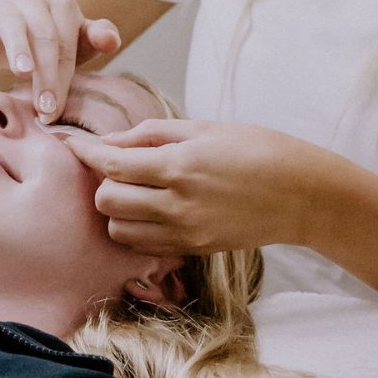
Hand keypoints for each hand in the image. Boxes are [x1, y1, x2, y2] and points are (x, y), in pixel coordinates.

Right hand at [0, 0, 121, 119]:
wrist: (1, 39)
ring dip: (17, 49)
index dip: (62, 76)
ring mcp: (0, 4)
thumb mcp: (75, 44)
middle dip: (46, 74)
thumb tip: (112, 41)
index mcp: (60, 4)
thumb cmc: (46, 44)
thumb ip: (96, 37)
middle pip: (43, 35)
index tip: (54, 109)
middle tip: (43, 109)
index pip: (66, 41)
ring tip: (22, 73)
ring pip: (12, 24)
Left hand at [62, 118, 343, 255]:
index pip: (112, 164)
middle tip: (115, 167)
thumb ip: (152, 134)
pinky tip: (151, 210)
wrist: (303, 195)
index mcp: (179, 165)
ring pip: (119, 229)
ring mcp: (185, 232)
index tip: (74, 144)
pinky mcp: (193, 249)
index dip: (86, 153)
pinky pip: (144, 246)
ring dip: (117, 209)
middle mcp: (177, 204)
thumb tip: (111, 140)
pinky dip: (136, 229)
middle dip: (102, 182)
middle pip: (106, 201)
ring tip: (134, 191)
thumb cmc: (258, 149)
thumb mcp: (204, 128)